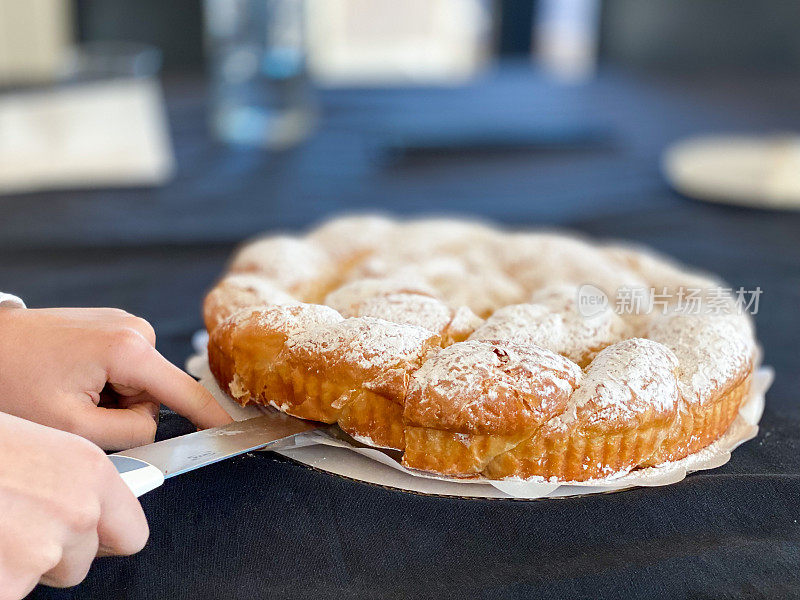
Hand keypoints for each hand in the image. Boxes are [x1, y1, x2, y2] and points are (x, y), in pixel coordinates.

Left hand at [0, 307, 230, 449]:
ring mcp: (123, 324)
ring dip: (111, 399)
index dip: (210, 416)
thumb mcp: (72, 426)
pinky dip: (105, 383)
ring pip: (139, 385)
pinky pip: (126, 369)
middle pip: (155, 395)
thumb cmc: (13, 381)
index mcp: (130, 349)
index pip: (185, 392)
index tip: (231, 430)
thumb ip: (127, 437)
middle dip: (124, 413)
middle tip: (79, 412)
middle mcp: (134, 330)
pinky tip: (73, 379)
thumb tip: (153, 434)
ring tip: (70, 392)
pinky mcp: (111, 325)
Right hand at [0, 413, 147, 597]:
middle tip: (14, 523)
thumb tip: (89, 509)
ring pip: (42, 578)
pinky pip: (10, 591)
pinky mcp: (7, 584)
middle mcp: (77, 512)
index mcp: (90, 472)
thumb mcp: (38, 445)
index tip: (95, 538)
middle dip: (52, 553)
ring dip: (18, 564)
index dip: (106, 539)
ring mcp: (41, 552)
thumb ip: (71, 483)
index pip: (131, 534)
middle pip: (82, 562)